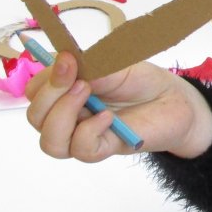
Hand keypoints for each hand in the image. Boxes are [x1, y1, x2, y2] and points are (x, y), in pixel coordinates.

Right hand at [25, 52, 211, 161]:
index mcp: (66, 91)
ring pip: (51, 142)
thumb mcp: (114, 64)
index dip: (44, 78)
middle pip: (36, 117)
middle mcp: (70, 115)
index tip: (67, 61)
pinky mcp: (104, 148)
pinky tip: (107, 117)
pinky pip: (81, 150)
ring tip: (87, 94)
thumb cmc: (143, 81)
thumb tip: (65, 63)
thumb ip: (89, 66)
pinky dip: (88, 132)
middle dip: (50, 96)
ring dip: (62, 116)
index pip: (35, 91)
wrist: (176, 101)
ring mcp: (85, 134)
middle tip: (78, 79)